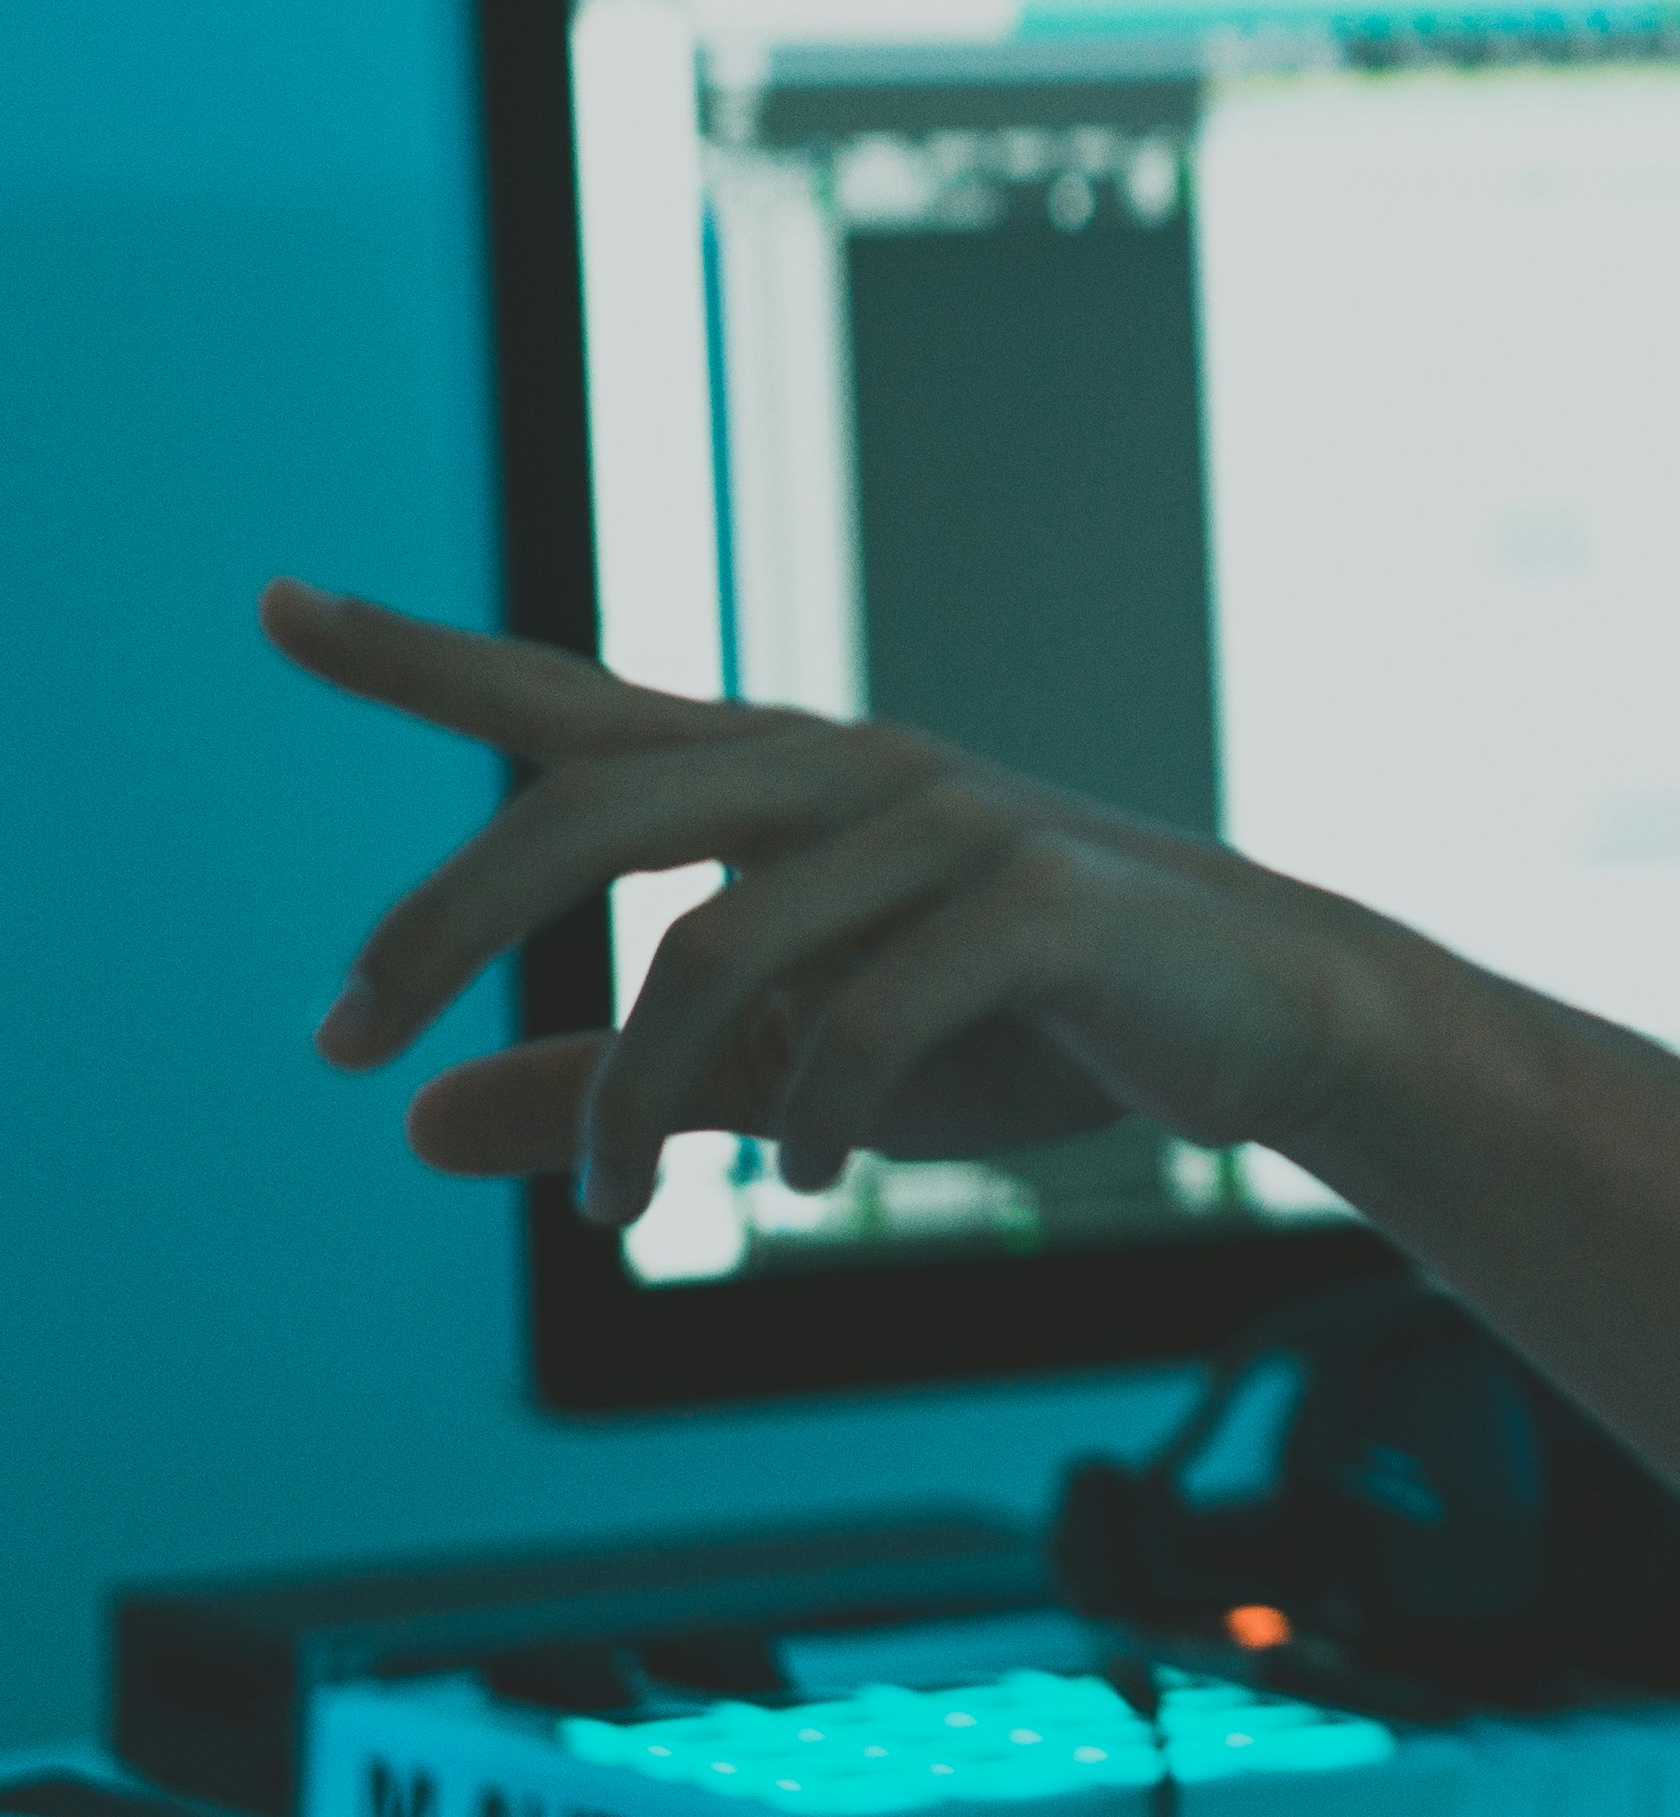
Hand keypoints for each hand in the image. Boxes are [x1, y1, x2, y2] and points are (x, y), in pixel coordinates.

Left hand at [267, 583, 1415, 1223]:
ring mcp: (952, 821)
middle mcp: (851, 771)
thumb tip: (412, 1131)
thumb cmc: (1028, 1029)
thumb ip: (612, 1089)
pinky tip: (809, 1182)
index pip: (569, 702)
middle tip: (342, 1045)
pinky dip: (813, 1116)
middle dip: (443, 920)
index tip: (272, 604)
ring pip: (712, 946)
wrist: (1271, 1021)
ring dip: (633, 1101)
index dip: (417, 658)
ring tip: (622, 1212)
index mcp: (785, 784)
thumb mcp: (786, 1069)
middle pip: (587, 807)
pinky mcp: (1044, 897)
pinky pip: (869, 1012)